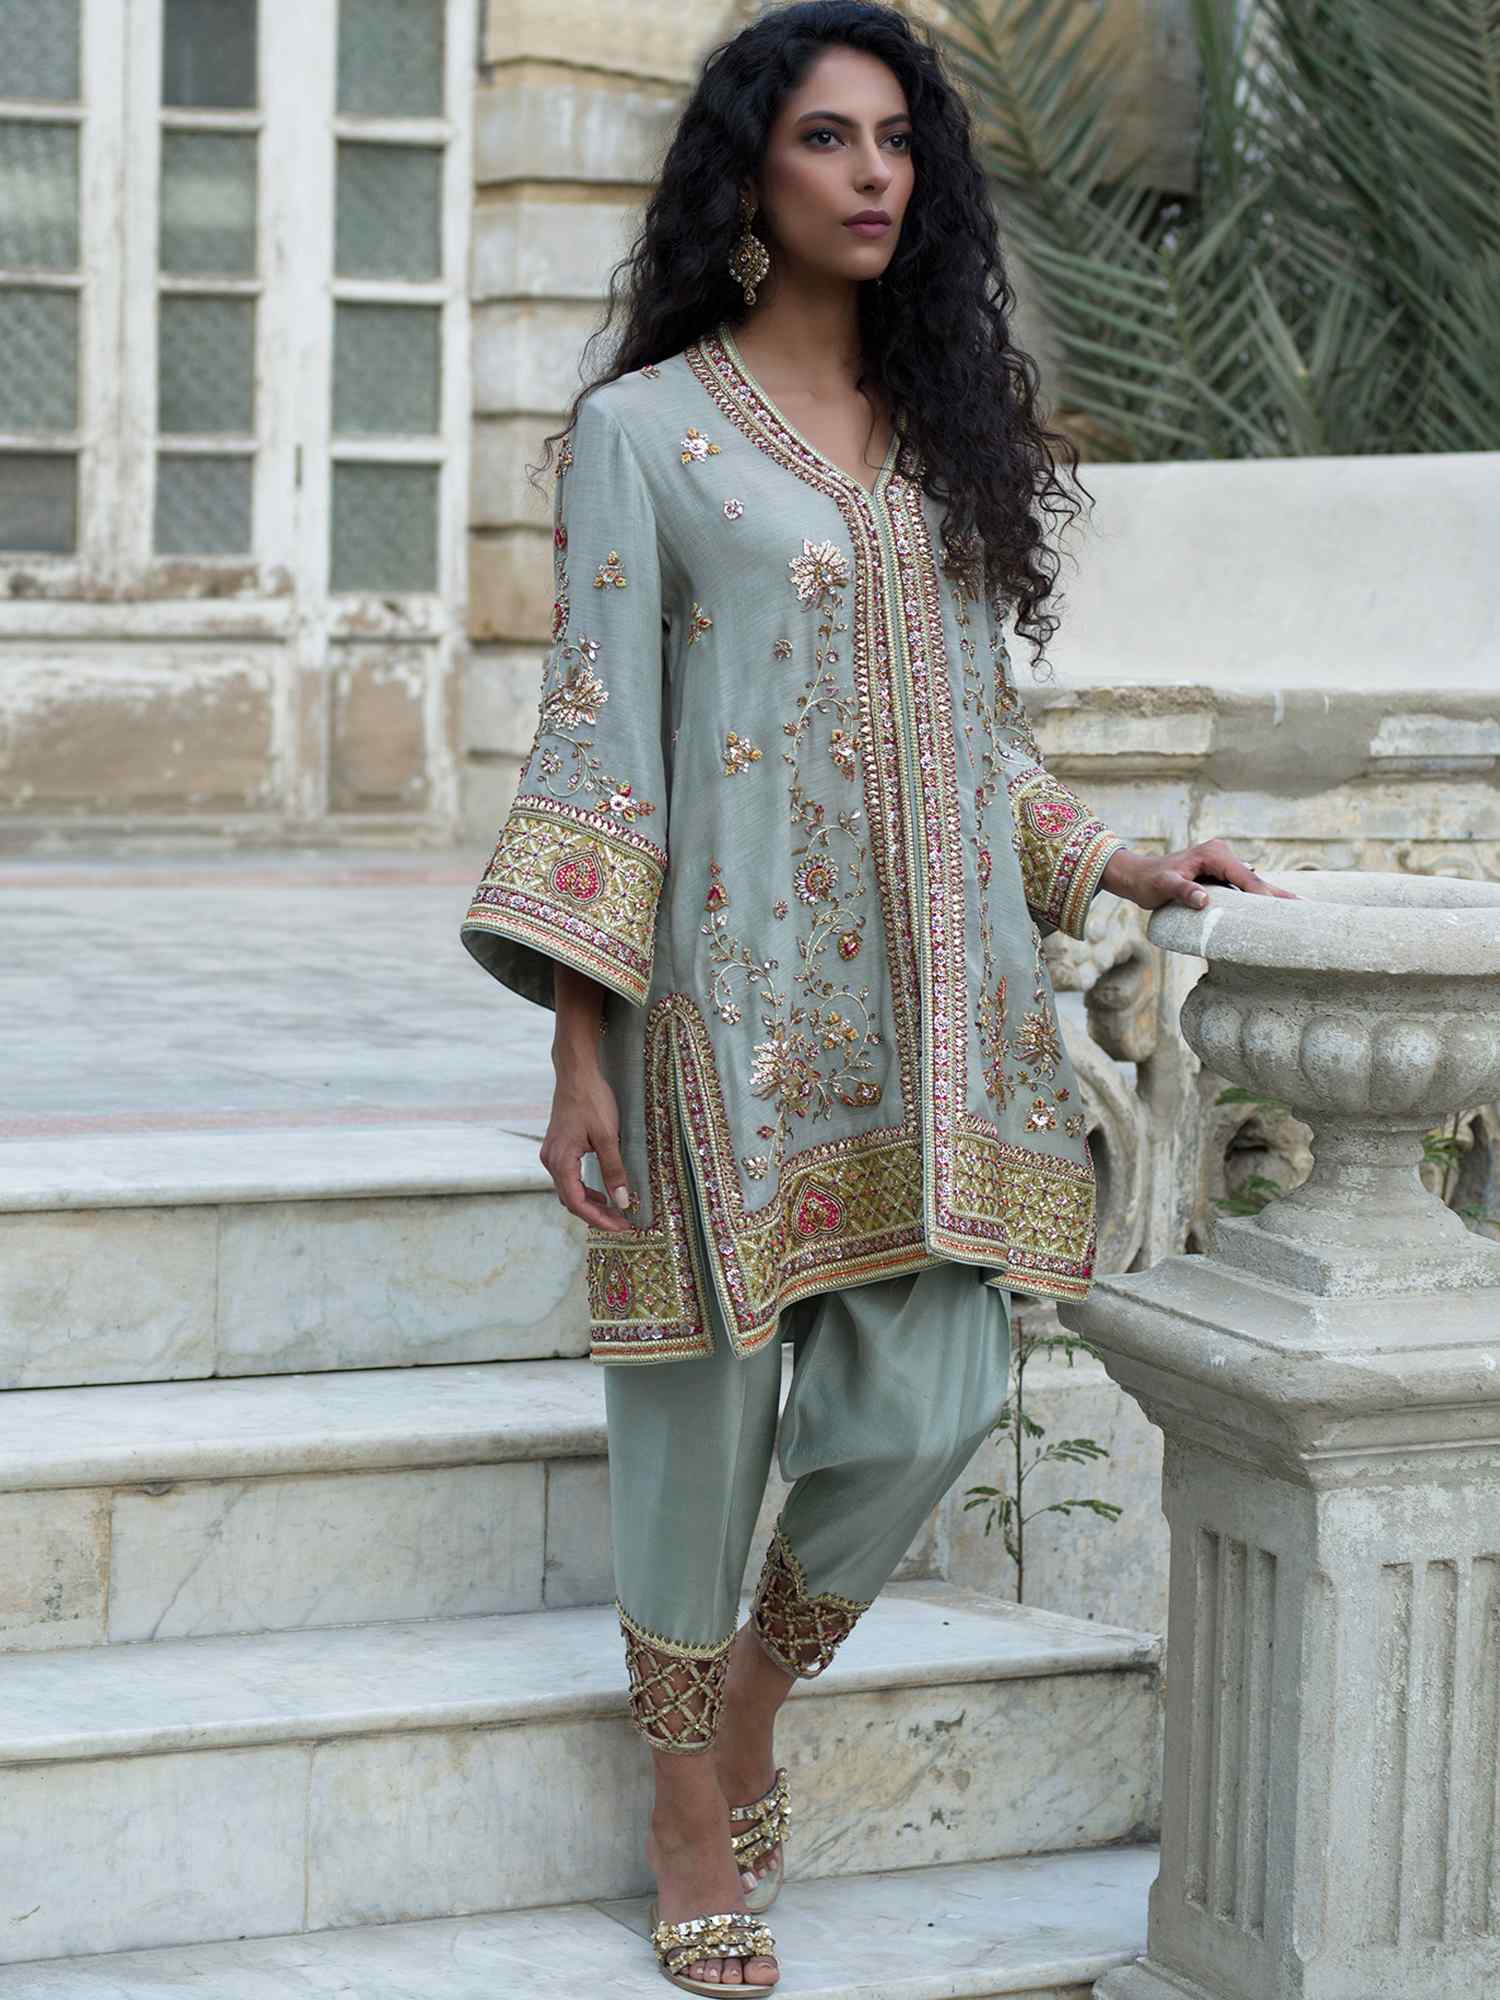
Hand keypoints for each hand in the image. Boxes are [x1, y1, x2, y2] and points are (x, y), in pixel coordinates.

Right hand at [540, 1062, 634, 1232]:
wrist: (576, 1074)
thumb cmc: (592, 1101)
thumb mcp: (608, 1137)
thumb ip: (614, 1170)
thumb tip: (622, 1201)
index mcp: (560, 1161)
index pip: (577, 1203)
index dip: (599, 1219)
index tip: (620, 1226)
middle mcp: (551, 1161)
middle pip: (571, 1200)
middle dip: (597, 1215)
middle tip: (622, 1223)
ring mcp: (551, 1154)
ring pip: (569, 1190)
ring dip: (590, 1203)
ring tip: (615, 1211)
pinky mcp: (557, 1148)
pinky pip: (568, 1177)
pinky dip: (585, 1189)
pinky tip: (601, 1191)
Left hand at [1102, 838, 1300, 912]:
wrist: (1137, 877)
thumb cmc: (1149, 881)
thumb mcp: (1163, 886)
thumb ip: (1182, 891)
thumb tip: (1202, 901)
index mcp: (1215, 854)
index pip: (1245, 877)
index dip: (1262, 894)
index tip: (1280, 910)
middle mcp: (1222, 855)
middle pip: (1255, 880)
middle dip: (1278, 895)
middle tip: (1306, 909)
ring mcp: (1223, 865)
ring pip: (1252, 884)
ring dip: (1272, 898)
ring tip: (1299, 912)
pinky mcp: (1220, 876)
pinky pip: (1243, 888)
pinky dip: (1258, 899)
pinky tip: (1274, 911)